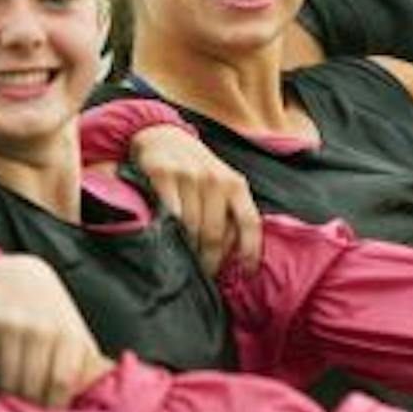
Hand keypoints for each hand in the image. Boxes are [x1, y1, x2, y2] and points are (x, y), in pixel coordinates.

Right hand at [0, 255, 109, 406]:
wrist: (18, 273)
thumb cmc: (52, 311)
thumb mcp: (74, 331)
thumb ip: (82, 363)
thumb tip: (89, 402)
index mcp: (70, 334)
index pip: (63, 382)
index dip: (55, 406)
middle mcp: (43, 329)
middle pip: (32, 385)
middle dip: (30, 405)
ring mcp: (15, 326)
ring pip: (8, 379)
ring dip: (10, 395)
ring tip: (12, 402)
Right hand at [129, 124, 263, 274]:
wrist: (162, 135)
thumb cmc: (196, 169)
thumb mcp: (221, 184)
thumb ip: (230, 212)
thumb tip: (236, 255)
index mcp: (236, 184)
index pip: (250, 223)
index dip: (250, 252)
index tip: (247, 273)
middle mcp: (215, 179)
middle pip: (215, 234)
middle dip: (209, 261)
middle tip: (204, 275)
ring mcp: (188, 176)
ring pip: (190, 229)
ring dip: (187, 251)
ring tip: (184, 262)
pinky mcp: (163, 175)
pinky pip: (168, 215)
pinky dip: (167, 232)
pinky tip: (166, 241)